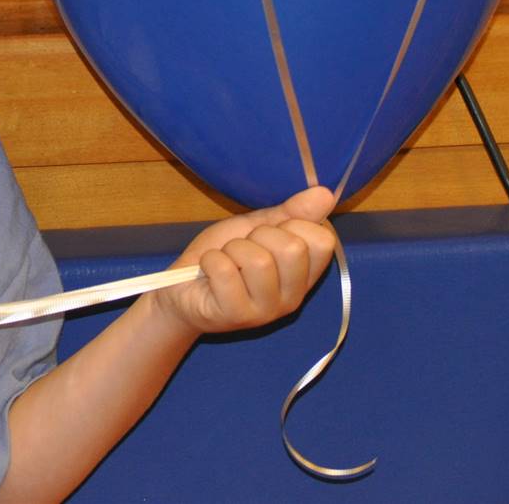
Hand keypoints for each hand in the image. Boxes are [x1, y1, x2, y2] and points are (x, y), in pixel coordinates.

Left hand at [149, 186, 336, 336]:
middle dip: (259, 235)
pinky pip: (226, 271)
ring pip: (258, 260)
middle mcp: (292, 297)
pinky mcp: (236, 315)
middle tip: (243, 248)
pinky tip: (209, 271)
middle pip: (292, 248)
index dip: (294, 224)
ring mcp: (266, 311)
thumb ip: (290, 213)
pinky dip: (211, 260)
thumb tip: (326, 193)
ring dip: (232, 249)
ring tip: (226, 260)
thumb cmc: (224, 258)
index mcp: (304, 275)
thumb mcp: (257, 227)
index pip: (323, 242)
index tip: (272, 231)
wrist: (182, 289)